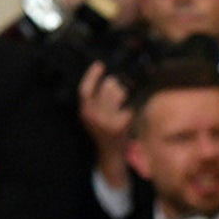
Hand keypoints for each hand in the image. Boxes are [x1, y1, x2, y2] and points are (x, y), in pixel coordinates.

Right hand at [78, 62, 132, 188]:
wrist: (111, 154)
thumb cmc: (105, 131)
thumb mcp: (93, 116)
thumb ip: (95, 101)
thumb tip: (108, 79)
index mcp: (85, 111)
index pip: (85, 89)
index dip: (92, 75)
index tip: (100, 64)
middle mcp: (93, 115)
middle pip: (108, 87)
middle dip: (116, 84)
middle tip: (120, 87)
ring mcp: (107, 120)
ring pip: (120, 93)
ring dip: (126, 93)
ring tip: (125, 100)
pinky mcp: (121, 124)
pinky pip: (130, 105)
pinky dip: (133, 105)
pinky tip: (132, 110)